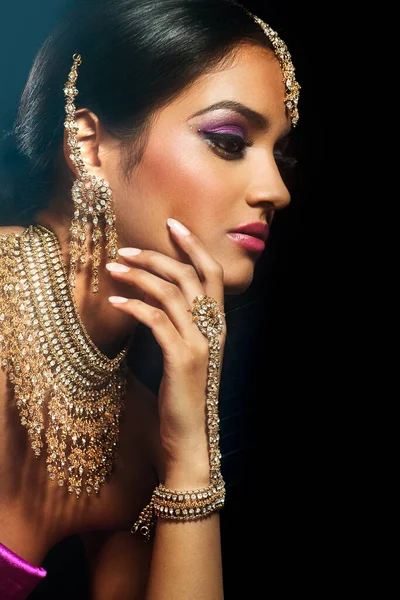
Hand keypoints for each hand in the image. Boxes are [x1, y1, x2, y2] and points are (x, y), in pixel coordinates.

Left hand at [106, 218, 225, 475]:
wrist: (190, 436)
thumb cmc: (184, 395)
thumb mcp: (186, 354)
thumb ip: (178, 325)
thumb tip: (153, 297)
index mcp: (217, 325)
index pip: (212, 274)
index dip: (194, 246)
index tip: (172, 225)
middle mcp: (213, 329)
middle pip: (191, 275)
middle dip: (158, 255)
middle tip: (126, 249)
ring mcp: (199, 342)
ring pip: (172, 292)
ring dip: (140, 275)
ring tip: (113, 267)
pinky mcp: (181, 357)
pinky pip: (156, 319)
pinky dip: (135, 305)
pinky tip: (115, 301)